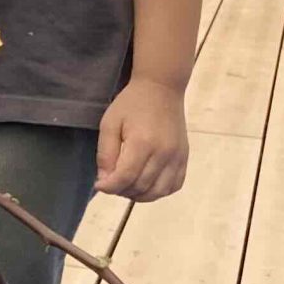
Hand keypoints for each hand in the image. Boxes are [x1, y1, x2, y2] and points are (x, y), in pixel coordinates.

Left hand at [97, 77, 189, 199]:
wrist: (162, 89)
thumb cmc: (131, 104)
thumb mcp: (110, 123)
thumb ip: (106, 153)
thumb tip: (105, 181)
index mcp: (142, 143)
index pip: (125, 177)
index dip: (109, 187)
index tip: (99, 185)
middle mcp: (163, 153)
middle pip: (141, 187)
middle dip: (121, 190)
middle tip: (111, 182)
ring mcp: (177, 157)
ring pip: (158, 192)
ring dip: (139, 195)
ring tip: (127, 185)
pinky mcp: (184, 158)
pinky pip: (173, 186)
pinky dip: (158, 191)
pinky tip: (146, 183)